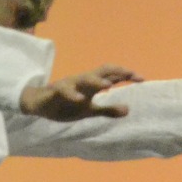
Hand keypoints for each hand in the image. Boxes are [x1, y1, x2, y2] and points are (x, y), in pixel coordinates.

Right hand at [20, 65, 138, 121]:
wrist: (40, 104)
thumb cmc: (67, 105)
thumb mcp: (90, 110)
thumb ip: (107, 110)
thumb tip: (128, 110)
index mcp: (92, 84)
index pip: (112, 75)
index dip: (126, 75)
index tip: (141, 79)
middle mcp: (83, 80)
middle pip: (102, 71)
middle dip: (117, 72)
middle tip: (132, 76)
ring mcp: (70, 84)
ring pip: (84, 79)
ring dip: (96, 81)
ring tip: (108, 86)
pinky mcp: (56, 91)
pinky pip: (65, 91)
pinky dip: (72, 94)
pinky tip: (80, 100)